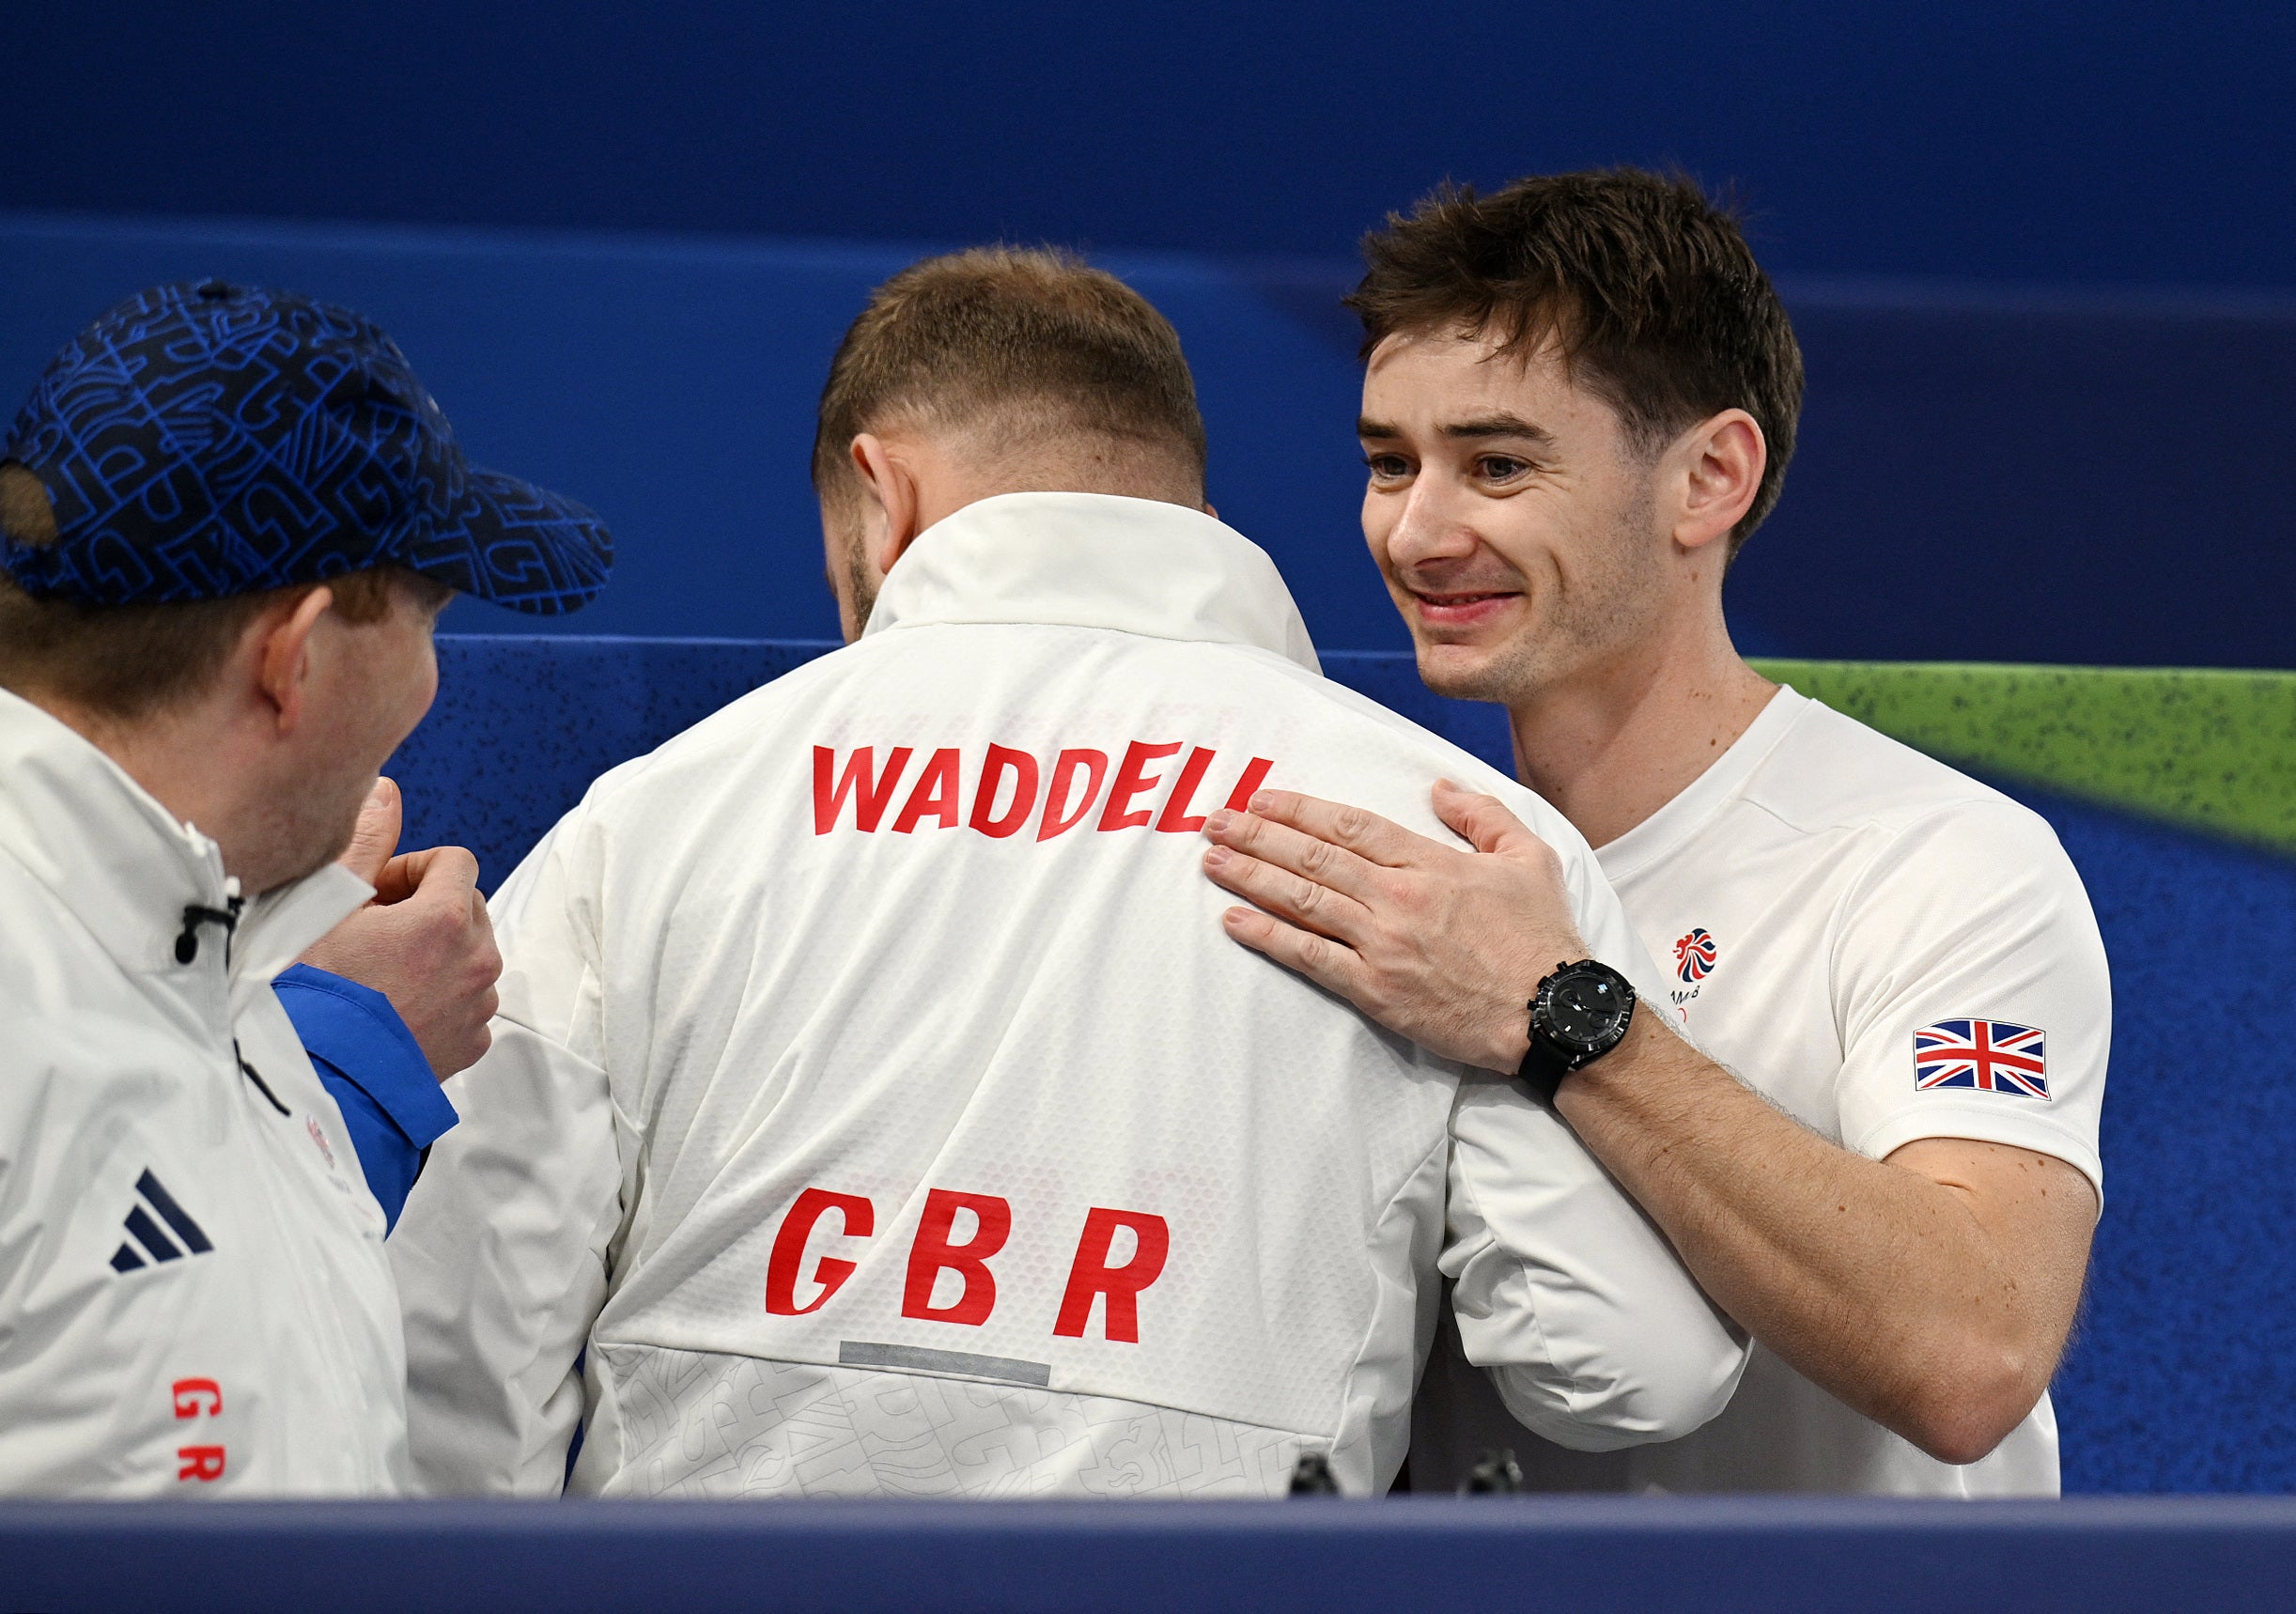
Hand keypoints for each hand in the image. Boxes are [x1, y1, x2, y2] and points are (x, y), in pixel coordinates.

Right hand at [300, 777, 502, 1080]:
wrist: (317, 1081)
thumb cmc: (313, 993)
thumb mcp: (326, 909)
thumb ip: (365, 844)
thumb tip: (387, 791)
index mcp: (447, 919)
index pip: (457, 861)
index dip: (414, 869)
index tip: (377, 893)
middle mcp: (478, 959)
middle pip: (468, 906)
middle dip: (426, 907)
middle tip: (373, 931)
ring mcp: (479, 1004)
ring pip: (470, 953)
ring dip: (435, 951)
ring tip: (379, 973)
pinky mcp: (474, 1043)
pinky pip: (468, 1000)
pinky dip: (441, 995)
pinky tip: (394, 1008)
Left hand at [1200, 780, 1587, 1072]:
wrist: (1552, 1013)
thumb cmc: (1543, 937)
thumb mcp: (1530, 859)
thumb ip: (1483, 816)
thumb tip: (1441, 789)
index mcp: (1430, 863)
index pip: (1349, 825)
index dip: (1299, 809)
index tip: (1262, 799)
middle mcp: (1397, 898)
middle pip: (1313, 856)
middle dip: (1257, 835)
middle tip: (1214, 821)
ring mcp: (1382, 945)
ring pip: (1303, 900)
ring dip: (1251, 877)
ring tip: (1212, 861)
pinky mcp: (1376, 990)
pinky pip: (1310, 957)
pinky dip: (1268, 937)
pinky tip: (1234, 920)